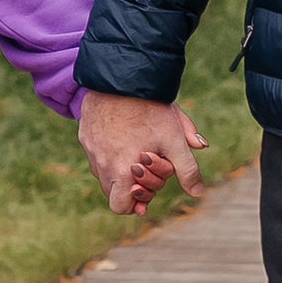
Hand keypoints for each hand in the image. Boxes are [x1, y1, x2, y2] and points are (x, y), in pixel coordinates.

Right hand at [78, 87, 204, 216]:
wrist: (123, 76)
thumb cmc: (151, 109)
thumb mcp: (174, 139)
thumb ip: (187, 169)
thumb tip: (197, 191)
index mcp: (121, 171)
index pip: (120, 207)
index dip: (136, 201)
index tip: (148, 185)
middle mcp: (100, 163)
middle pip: (111, 192)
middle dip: (128, 186)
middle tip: (145, 167)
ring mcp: (90, 148)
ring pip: (102, 173)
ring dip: (117, 169)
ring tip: (135, 149)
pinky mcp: (84, 133)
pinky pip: (94, 153)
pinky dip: (107, 152)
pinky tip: (123, 134)